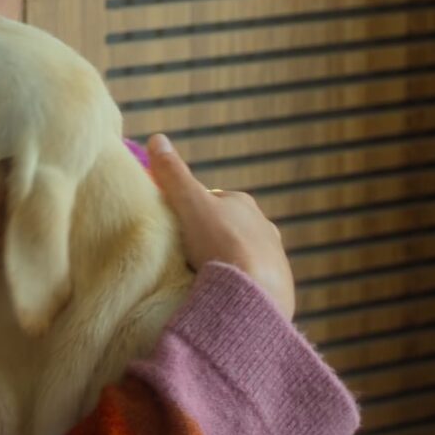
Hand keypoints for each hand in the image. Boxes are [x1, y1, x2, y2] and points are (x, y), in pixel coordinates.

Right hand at [147, 134, 295, 320]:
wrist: (255, 295)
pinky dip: (236, 287)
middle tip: (184, 257)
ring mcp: (274, 259)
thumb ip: (174, 174)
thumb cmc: (221, 243)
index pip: (213, 201)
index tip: (174, 227)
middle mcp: (264, 227)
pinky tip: (221, 296)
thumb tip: (156, 137)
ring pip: (242, 256)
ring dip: (224, 265)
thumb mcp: (189, 204)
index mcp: (244, 204)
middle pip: (228, 229)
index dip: (191, 211)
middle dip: (210, 239)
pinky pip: (251, 284)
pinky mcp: (278, 289)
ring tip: (201, 281)